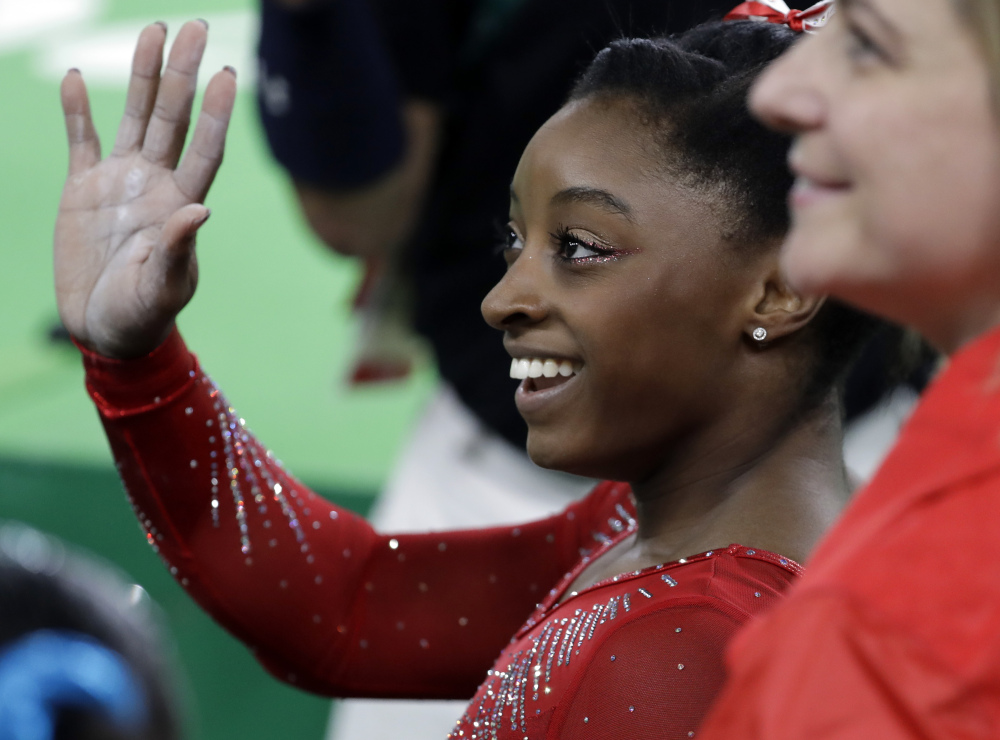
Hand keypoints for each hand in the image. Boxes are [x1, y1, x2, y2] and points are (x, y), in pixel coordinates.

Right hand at [55, 20, 235, 357]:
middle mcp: (157, 184)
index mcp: (182, 205)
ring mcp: (122, 182)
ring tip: (152, 30)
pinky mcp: (84, 190)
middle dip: (182, 74)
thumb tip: (200, 211)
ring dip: (143, 76)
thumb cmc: (143, 315)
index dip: (215, 113)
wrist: (105, 329)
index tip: (226, 73)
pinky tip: (74, 77)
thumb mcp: (164, 288)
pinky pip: (81, 141)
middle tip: (193, 26)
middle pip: (174, 119)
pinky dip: (76, 111)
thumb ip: (178, 251)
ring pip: (136, 118)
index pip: (205, 149)